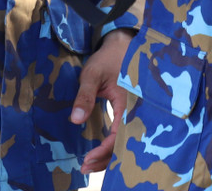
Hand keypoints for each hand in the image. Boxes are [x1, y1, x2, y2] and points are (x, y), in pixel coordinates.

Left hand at [72, 28, 132, 172]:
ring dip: (109, 154)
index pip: (118, 135)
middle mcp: (135, 110)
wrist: (123, 45)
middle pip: (124, 144)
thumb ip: (85, 96)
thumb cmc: (108, 58)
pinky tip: (102, 150)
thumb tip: (76, 120)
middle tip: (84, 167)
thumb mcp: (92, 74)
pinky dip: (114, 144)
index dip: (104, 150)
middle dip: (105, 159)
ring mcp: (135, 112)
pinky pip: (125, 132)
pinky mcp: (131, 111)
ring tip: (90, 163)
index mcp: (128, 102)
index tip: (87, 159)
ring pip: (125, 141)